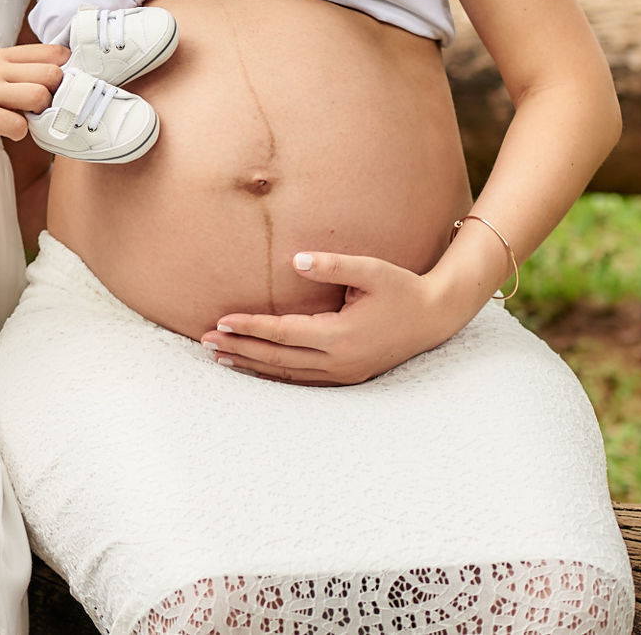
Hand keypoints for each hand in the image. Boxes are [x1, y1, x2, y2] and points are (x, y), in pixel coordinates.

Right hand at [0, 45, 67, 145]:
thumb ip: (19, 72)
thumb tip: (59, 82)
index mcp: (4, 56)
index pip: (53, 53)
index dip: (67, 71)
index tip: (62, 87)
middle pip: (53, 74)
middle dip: (57, 95)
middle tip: (43, 108)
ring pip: (39, 96)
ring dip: (40, 114)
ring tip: (26, 119)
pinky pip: (18, 126)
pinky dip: (20, 134)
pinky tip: (8, 130)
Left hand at [202, 251, 472, 385]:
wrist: (436, 317)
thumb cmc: (402, 287)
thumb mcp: (372, 270)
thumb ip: (334, 264)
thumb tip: (295, 261)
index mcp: (341, 335)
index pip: (284, 333)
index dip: (251, 327)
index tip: (221, 321)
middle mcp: (339, 360)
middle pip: (278, 358)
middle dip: (240, 349)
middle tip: (204, 341)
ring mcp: (344, 372)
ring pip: (288, 373)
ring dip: (253, 365)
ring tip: (220, 357)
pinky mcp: (348, 376)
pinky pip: (303, 379)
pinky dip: (276, 374)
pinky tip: (255, 367)